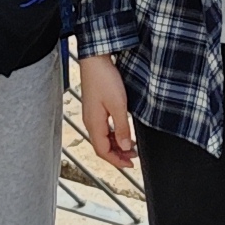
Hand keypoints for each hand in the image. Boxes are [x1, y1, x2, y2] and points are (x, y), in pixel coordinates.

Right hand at [79, 55, 136, 172]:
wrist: (95, 60)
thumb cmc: (105, 79)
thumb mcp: (118, 105)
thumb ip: (122, 128)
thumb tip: (126, 147)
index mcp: (94, 124)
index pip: (103, 151)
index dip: (116, 161)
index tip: (130, 165)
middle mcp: (90, 122)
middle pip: (102, 147)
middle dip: (118, 155)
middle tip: (133, 158)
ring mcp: (91, 115)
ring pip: (103, 138)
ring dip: (116, 145)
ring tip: (131, 148)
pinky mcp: (94, 109)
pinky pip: (103, 129)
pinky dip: (113, 135)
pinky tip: (122, 133)